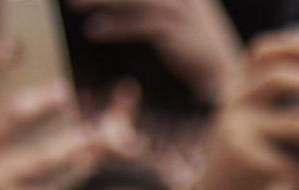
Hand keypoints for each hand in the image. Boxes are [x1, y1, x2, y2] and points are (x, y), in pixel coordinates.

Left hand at [72, 0, 243, 104]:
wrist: (223, 73)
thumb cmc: (199, 45)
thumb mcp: (186, 13)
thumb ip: (161, 3)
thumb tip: (129, 3)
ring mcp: (175, 9)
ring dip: (98, 0)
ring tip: (75, 5)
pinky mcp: (170, 29)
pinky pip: (133, 25)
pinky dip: (111, 28)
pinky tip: (93, 31)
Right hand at [194, 29, 298, 189]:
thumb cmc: (255, 151)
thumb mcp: (262, 120)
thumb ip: (289, 105)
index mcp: (244, 86)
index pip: (261, 54)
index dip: (290, 46)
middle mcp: (238, 102)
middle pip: (276, 81)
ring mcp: (240, 131)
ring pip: (291, 124)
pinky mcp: (247, 161)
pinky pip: (287, 167)